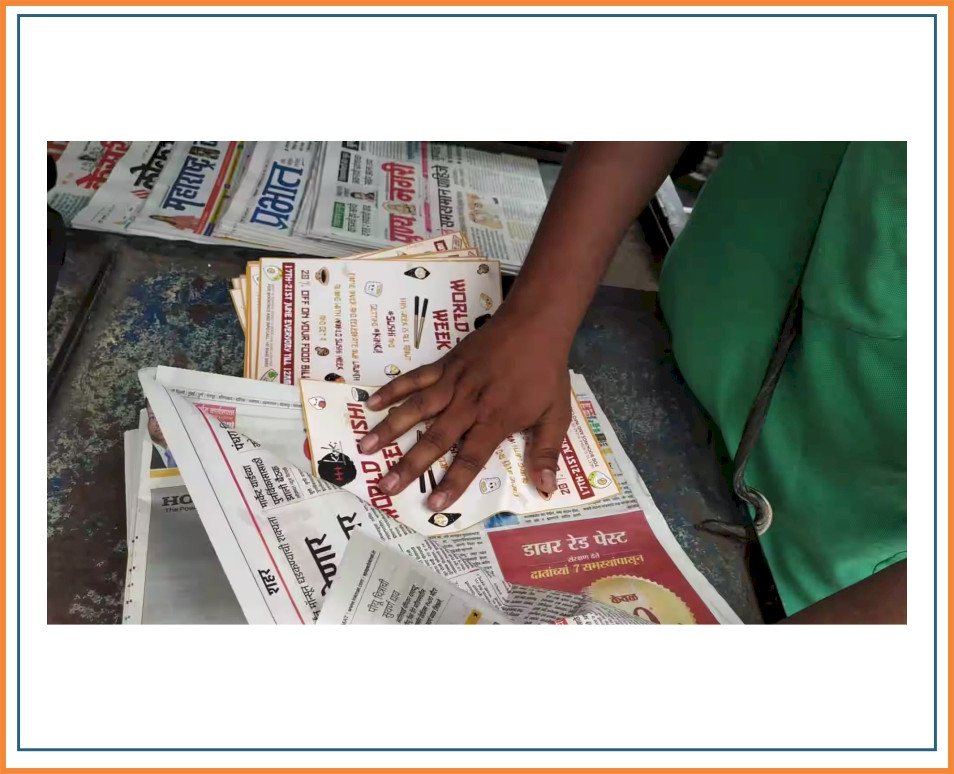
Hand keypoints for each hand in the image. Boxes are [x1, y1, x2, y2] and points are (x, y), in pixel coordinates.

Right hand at [357, 311, 571, 510]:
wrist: (535, 324)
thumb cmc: (545, 372)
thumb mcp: (557, 415)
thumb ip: (546, 452)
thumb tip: (547, 488)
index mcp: (495, 419)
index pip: (470, 457)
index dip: (453, 482)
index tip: (434, 504)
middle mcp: (469, 404)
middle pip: (435, 438)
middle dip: (410, 464)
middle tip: (386, 486)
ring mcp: (453, 382)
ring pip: (416, 409)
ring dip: (390, 428)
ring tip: (365, 446)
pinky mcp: (445, 365)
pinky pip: (415, 378)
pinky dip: (393, 390)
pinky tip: (372, 403)